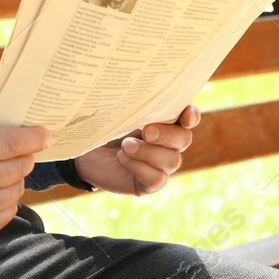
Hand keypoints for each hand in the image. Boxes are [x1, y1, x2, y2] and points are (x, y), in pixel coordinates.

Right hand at [0, 108, 48, 242]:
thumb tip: (18, 122)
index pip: (11, 144)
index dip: (34, 138)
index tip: (45, 134)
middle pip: (18, 167)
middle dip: (25, 156)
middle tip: (20, 151)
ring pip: (16, 190)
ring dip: (14, 178)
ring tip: (0, 171)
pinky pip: (8, 211)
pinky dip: (5, 199)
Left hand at [73, 104, 199, 195]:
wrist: (86, 151)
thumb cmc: (107, 127)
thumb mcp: (122, 113)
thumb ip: (138, 106)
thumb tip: (141, 95)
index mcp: (168, 121)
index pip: (190, 117)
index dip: (192, 116)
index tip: (185, 117)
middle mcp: (170, 143)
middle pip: (184, 139)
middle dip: (166, 135)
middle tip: (145, 130)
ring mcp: (163, 165)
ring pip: (171, 161)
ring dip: (147, 152)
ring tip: (125, 145)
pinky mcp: (151, 183)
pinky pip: (157, 179)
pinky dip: (139, 167)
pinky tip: (122, 158)